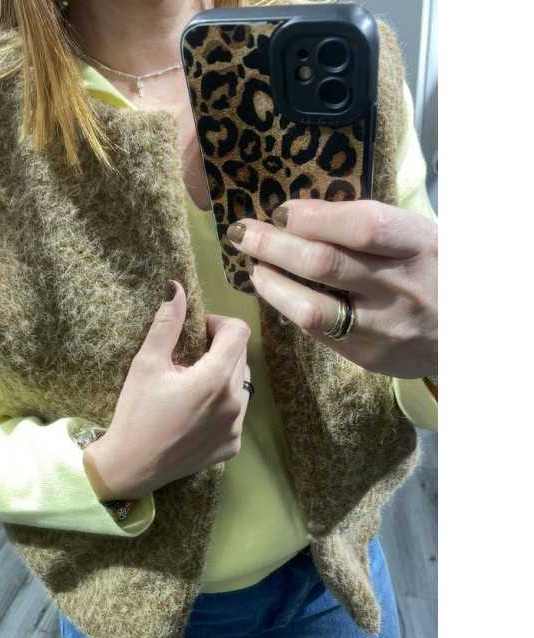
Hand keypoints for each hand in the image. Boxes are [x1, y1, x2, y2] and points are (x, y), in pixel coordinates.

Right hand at [84, 280, 251, 500]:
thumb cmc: (135, 413)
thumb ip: (167, 324)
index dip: (219, 324)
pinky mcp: (232, 446)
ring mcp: (236, 428)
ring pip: (241, 385)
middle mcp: (234, 404)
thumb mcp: (146, 364)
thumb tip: (176, 288)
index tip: (198, 332)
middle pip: (240, 357)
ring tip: (191, 386)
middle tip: (188, 359)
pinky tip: (195, 412)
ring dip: (223, 376)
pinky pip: (237, 413)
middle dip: (219, 349)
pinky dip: (222, 405)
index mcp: (215, 380)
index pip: (238, 332)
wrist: (131, 466)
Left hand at [227, 199, 436, 379]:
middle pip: (325, 264)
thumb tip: (300, 213)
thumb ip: (368, 225)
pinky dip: (289, 307)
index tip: (281, 210)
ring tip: (255, 267)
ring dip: (272, 285)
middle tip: (243, 233)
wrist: (464, 332)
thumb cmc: (431, 270)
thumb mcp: (417, 236)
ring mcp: (383, 327)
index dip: (314, 217)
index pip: (363, 226)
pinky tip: (276, 291)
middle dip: (274, 245)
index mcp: (419, 244)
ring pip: (313, 309)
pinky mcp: (367, 355)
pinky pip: (316, 332)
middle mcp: (401, 287)